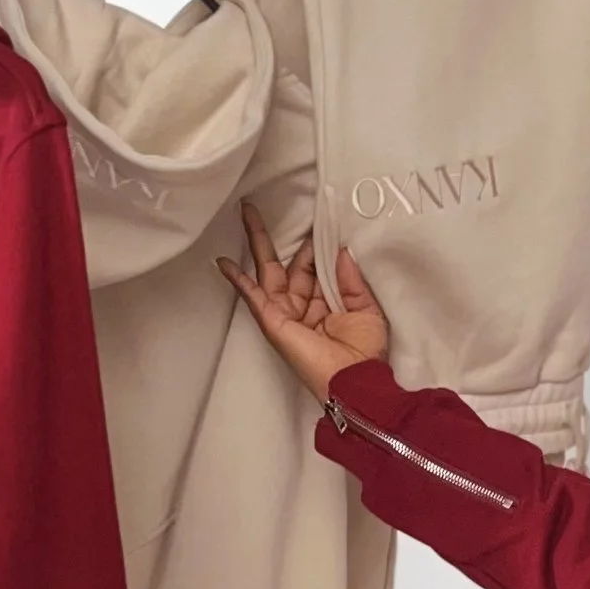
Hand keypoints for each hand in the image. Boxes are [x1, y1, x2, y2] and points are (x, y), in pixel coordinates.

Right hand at [218, 199, 389, 397]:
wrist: (356, 381)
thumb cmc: (365, 353)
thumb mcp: (366, 308)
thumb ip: (351, 279)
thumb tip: (341, 249)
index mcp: (323, 303)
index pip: (313, 266)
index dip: (315, 244)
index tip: (317, 218)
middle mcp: (302, 306)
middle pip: (285, 264)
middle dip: (274, 236)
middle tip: (259, 207)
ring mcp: (285, 313)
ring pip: (267, 270)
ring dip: (256, 241)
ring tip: (246, 211)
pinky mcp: (274, 321)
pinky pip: (252, 295)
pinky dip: (237, 279)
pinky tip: (223, 262)